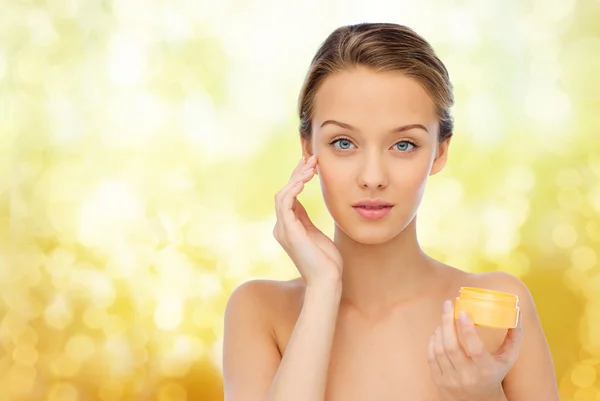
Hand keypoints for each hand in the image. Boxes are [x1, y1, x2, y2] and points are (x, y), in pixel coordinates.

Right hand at [273, 155, 342, 285]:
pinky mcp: (288, 231)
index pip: (289, 196)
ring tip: (311, 165)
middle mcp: (282, 227)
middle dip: (297, 173)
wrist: (327, 281)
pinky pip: (285, 203)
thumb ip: (307, 220)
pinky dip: (293, 188)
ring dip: (296, 177)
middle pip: (284, 192)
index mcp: (288, 227)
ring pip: (283, 194)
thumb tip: (304, 205)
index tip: (311, 164)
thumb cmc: (327, 262)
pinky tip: (306, 179)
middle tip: (311, 158)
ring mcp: (283, 229)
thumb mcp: (316, 235)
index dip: (298, 178)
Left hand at [427, 300, 522, 400]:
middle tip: (447, 304)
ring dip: (440, 329)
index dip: (467, 329)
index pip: (475, 348)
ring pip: (439, 350)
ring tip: (444, 317)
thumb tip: (517, 314)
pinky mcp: (439, 381)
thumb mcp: (508, 359)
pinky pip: (431, 357)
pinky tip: (438, 331)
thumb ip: (514, 338)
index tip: (462, 311)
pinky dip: (433, 341)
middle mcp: (467, 376)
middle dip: (446, 321)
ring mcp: (451, 380)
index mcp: (486, 370)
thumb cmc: (495, 374)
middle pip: (451, 346)